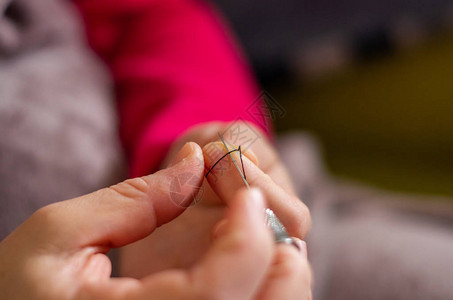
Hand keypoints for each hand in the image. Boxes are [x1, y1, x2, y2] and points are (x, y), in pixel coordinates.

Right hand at [0, 143, 310, 298]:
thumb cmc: (24, 286)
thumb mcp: (58, 234)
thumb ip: (135, 198)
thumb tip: (194, 162)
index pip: (220, 293)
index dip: (247, 235)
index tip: (244, 188)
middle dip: (277, 251)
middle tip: (253, 206)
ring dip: (276, 269)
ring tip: (251, 228)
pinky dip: (264, 284)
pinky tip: (237, 256)